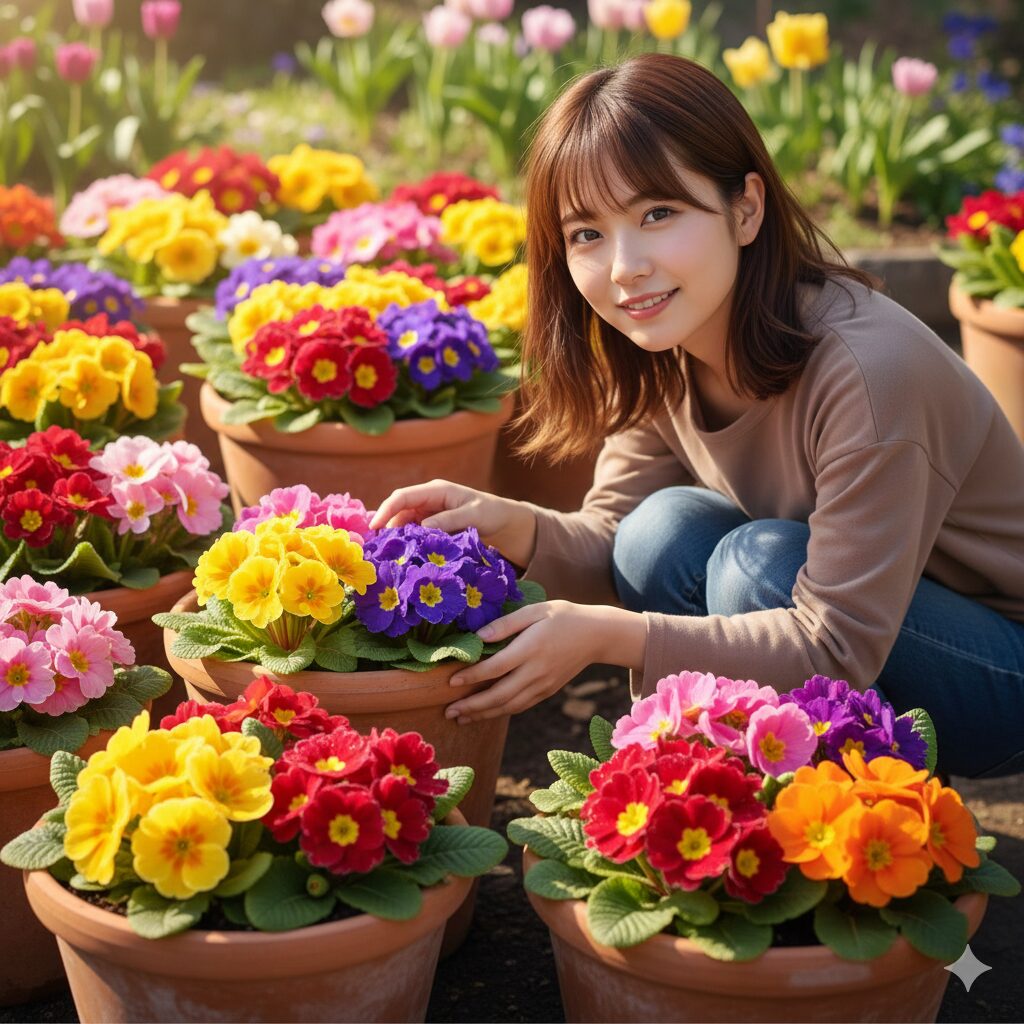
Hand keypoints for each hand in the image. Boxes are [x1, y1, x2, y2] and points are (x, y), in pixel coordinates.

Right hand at [370, 479, 537, 567]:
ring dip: (397, 538)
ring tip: (389, 556)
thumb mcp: (472, 516)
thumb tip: (423, 526)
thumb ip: (448, 520)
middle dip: (386, 527)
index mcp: (436, 491)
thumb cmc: (491, 514)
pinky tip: (404, 557)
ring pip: (404, 525)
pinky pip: (414, 534)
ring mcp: (429, 514)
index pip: (403, 497)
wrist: (504, 523)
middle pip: (399, 512)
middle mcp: (428, 500)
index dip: (386, 510)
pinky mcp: (432, 527)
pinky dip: (408, 544)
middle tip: (377, 548)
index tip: (374, 527)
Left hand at [445, 601, 646, 723]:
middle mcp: (537, 671)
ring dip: (483, 714)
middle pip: (499, 695)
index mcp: (531, 648)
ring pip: (509, 706)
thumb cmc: (563, 616)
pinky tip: (484, 713)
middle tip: (448, 711)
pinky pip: (521, 706)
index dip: (472, 677)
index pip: (496, 667)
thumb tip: (479, 636)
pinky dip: (500, 712)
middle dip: (472, 706)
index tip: (450, 682)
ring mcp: (543, 685)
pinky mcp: (547, 691)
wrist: (597, 635)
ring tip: (460, 718)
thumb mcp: (535, 610)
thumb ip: (506, 623)